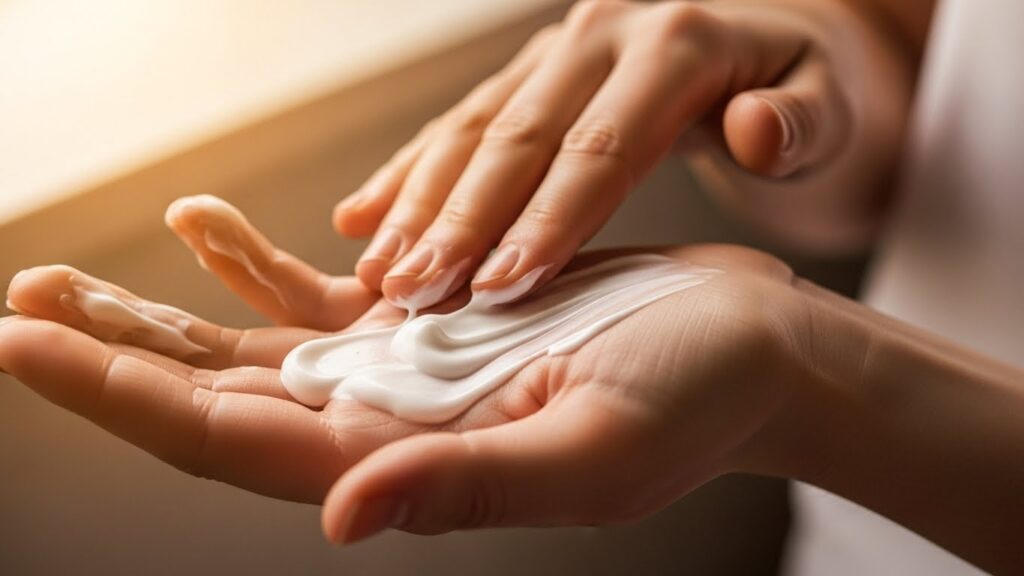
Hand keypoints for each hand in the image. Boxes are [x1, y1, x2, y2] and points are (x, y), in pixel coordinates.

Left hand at [1, 197, 804, 543]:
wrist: (745, 351)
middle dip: (113, 357)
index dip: (126, 397)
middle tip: (18, 310)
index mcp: (408, 463)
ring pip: (250, 348)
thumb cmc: (694, 400)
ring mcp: (401, 372)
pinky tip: (203, 222)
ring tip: (68, 276)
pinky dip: (255, 260)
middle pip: (215, 398)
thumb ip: (467, 485)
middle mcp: (385, 424)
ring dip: (160, 313)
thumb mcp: (594, 450)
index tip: (27, 349)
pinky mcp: (432, 320)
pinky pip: (319, 292)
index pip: (231, 439)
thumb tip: (343, 515)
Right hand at [333, 0, 872, 308]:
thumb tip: (753, 130)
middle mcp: (603, 34)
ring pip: (473, 129)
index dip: (549, 222)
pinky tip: (362, 216)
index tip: (502, 291)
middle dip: (459, 221)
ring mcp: (558, 49)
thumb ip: (801, 120)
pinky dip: (410, 171)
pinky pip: (461, 121)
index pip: (602, 147)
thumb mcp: (833, 101)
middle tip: (410, 294)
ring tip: (375, 272)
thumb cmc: (811, 85)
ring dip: (419, 203)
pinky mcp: (531, 72)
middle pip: (519, 139)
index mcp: (676, 43)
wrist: (776, 30)